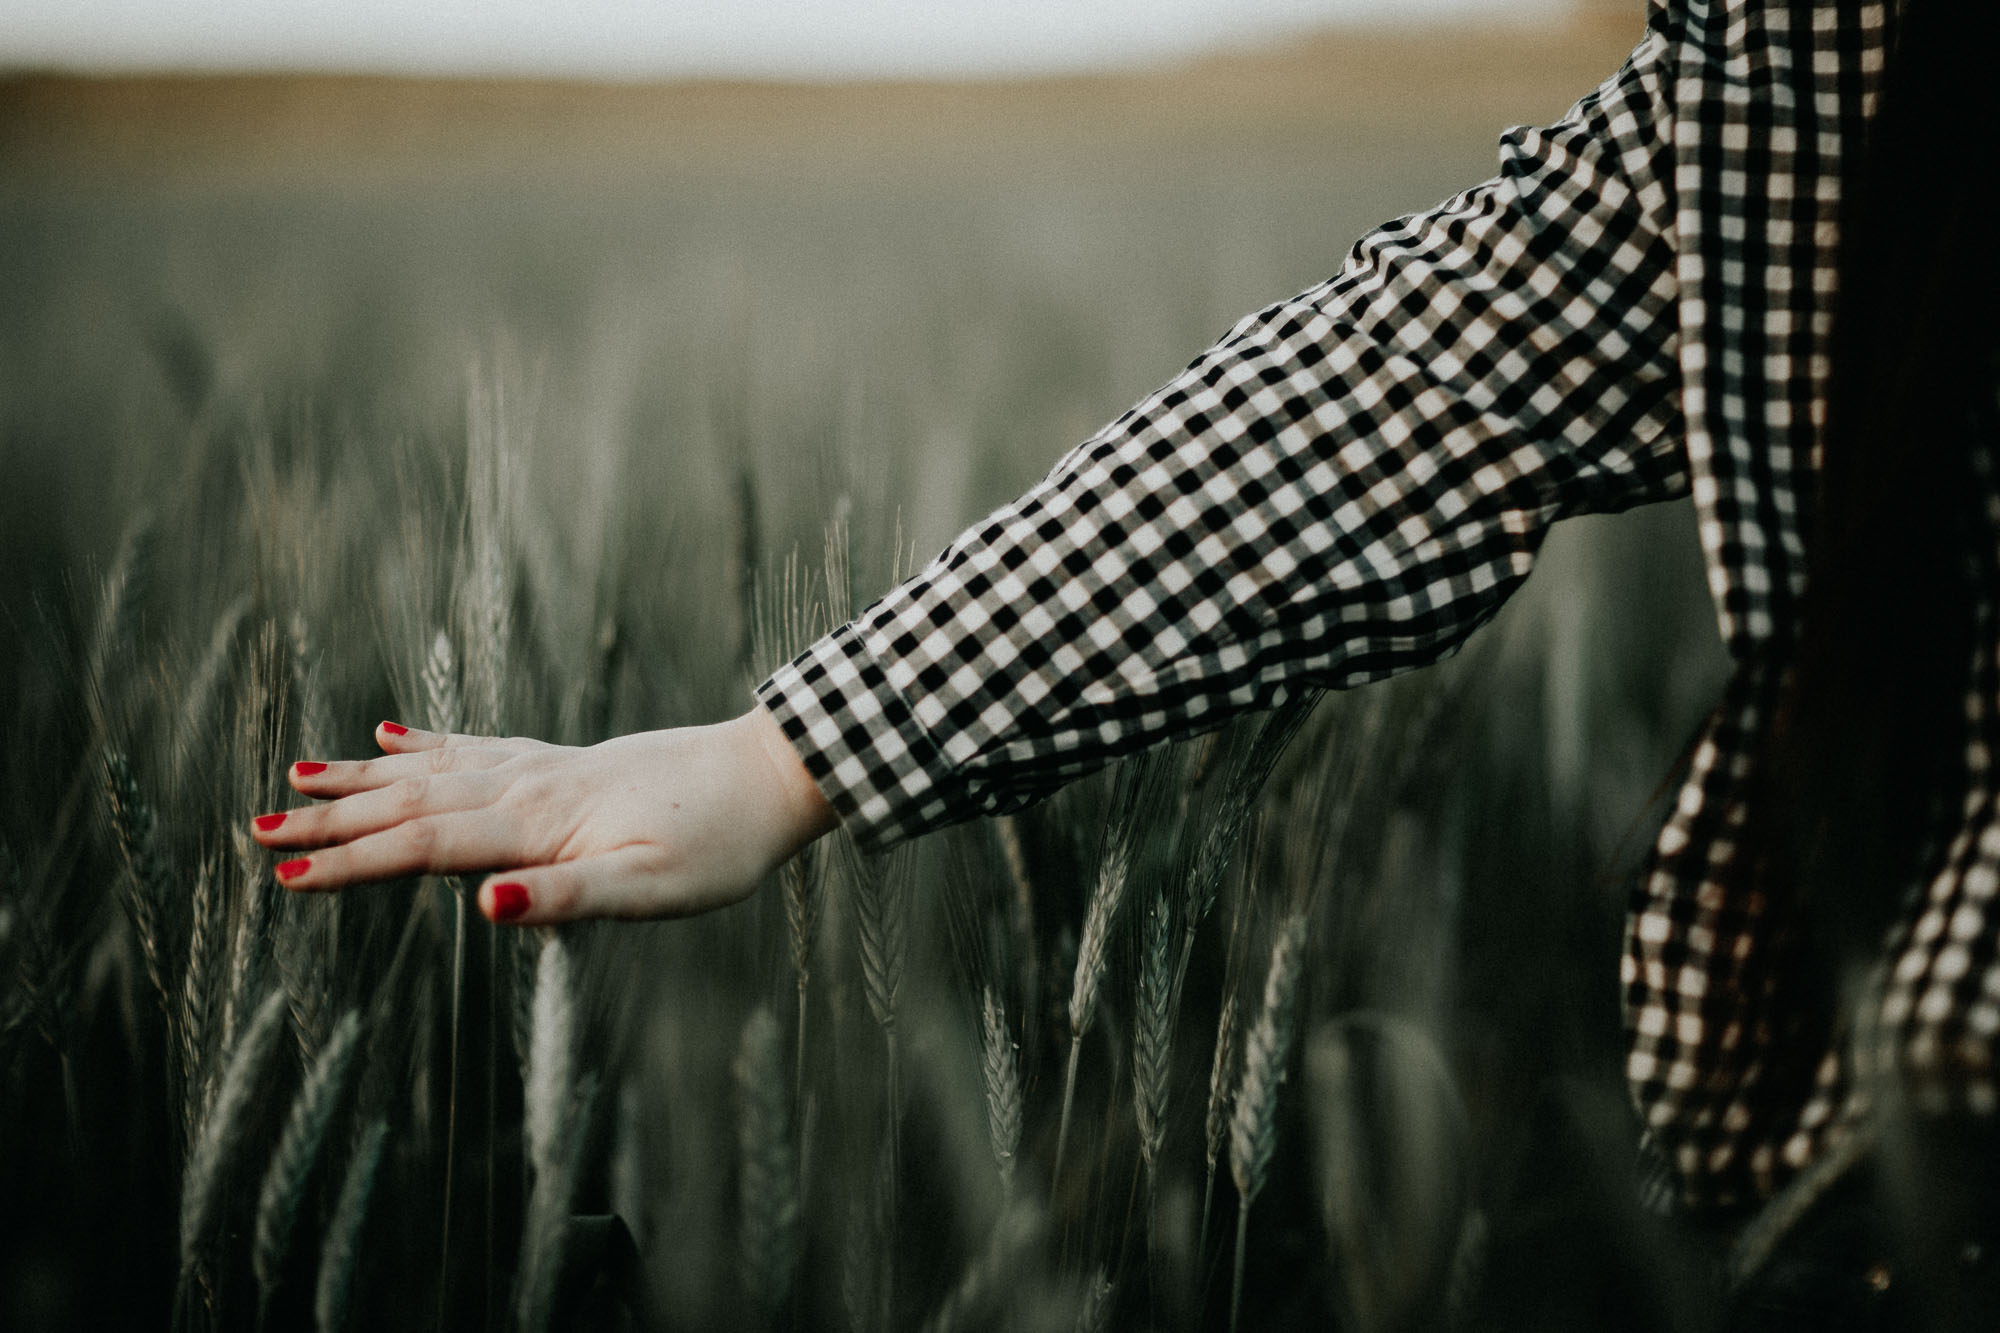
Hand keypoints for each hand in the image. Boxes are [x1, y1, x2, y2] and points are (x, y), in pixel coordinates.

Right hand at [249, 708, 837, 923]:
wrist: (767, 776)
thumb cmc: (717, 845)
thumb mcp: (652, 890)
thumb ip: (568, 898)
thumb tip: (484, 904)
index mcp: (537, 824)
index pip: (424, 847)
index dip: (352, 864)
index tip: (285, 878)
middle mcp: (527, 786)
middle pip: (411, 805)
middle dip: (333, 822)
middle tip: (255, 830)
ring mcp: (542, 768)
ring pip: (431, 771)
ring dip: (361, 781)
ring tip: (296, 774)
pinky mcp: (562, 763)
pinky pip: (473, 748)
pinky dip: (422, 746)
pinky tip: (390, 736)